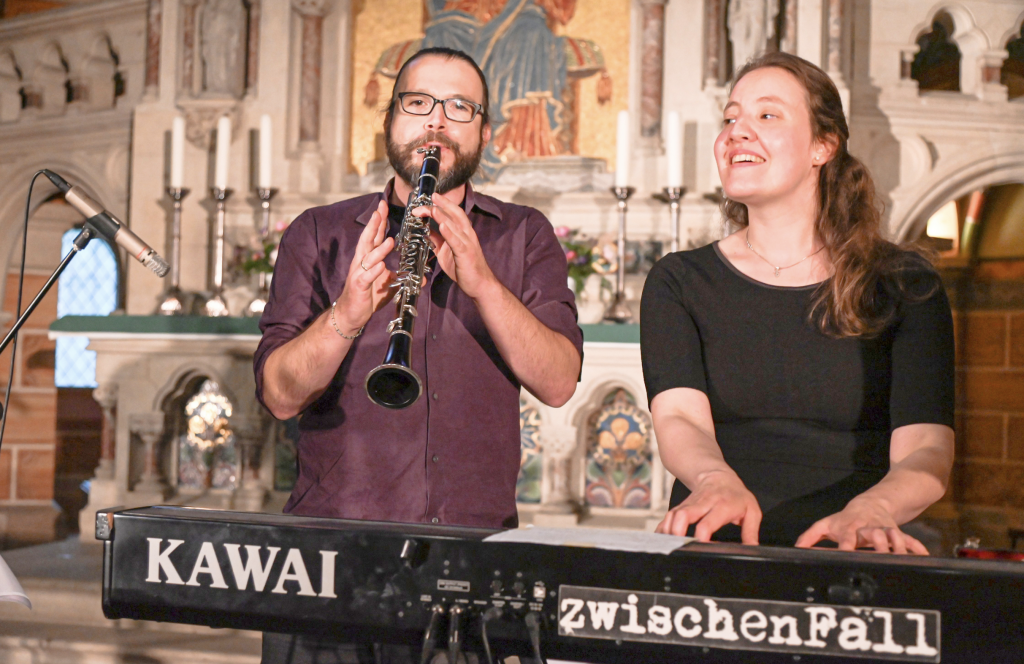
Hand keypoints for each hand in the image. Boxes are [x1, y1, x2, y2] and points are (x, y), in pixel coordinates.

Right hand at [333, 199, 395, 333]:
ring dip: (379, 249)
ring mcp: (359, 273)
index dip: (378, 221)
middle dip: (374, 225)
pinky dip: (374, 271)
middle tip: (380, 210)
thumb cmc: (368, 295)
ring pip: (368, 257)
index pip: (374, 235)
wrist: (352, 314)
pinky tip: (381, 266)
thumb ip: (400, 275)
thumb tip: (421, 276)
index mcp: (368, 258)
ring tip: (389, 240)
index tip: (383, 205)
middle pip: (367, 239)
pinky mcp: (358, 286)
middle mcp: (362, 262)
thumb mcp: (388, 283)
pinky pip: (367, 277)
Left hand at [419, 193, 497, 298]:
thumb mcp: (446, 252)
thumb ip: (437, 240)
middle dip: (441, 205)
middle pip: (455, 214)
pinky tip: (442, 226)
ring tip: (432, 208)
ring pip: (455, 225)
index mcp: (463, 233)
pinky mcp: (466, 254)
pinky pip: (456, 242)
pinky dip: (449, 233)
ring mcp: (468, 243)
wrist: (480, 285)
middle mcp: (467, 234)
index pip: (452, 214)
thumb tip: (425, 231)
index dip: (442, 205)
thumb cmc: (464, 268)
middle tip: (429, 197)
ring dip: (442, 216)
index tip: (430, 199)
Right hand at [655, 470, 761, 544]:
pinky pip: (668, 516)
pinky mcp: (681, 506)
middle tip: (680, 547)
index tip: (704, 548)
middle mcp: (703, 503)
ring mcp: (689, 504)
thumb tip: (751, 549)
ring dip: (668, 530)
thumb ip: (751, 531)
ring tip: (671, 546)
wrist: (718, 475)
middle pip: (683, 515)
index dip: (702, 538)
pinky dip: (663, 527)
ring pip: (672, 515)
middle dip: (677, 532)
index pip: (707, 522)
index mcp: (721, 505)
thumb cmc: (735, 494)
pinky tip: (662, 539)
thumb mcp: (751, 510)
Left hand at [794, 496, 928, 554]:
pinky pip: (909, 539)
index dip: (846, 544)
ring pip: (893, 536)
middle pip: (874, 535)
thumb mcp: (826, 524)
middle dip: (878, 545)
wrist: (870, 503)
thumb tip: (796, 549)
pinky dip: (916, 547)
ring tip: (904, 560)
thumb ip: (810, 536)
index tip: (845, 554)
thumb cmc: (845, 519)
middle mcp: (868, 527)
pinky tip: (924, 557)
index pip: (847, 536)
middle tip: (881, 558)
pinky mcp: (896, 531)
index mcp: (850, 526)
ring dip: (898, 546)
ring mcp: (883, 528)